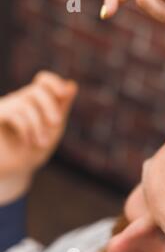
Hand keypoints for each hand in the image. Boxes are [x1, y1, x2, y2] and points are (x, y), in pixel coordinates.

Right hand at [0, 71, 77, 204]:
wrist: (15, 171)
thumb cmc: (36, 148)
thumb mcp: (54, 127)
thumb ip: (62, 106)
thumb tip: (71, 84)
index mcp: (37, 101)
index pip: (43, 80)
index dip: (53, 82)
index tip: (63, 94)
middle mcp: (20, 100)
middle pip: (37, 89)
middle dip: (50, 106)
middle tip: (57, 123)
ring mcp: (6, 107)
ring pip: (26, 104)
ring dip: (38, 125)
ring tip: (42, 143)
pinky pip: (13, 114)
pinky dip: (25, 129)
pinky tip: (27, 142)